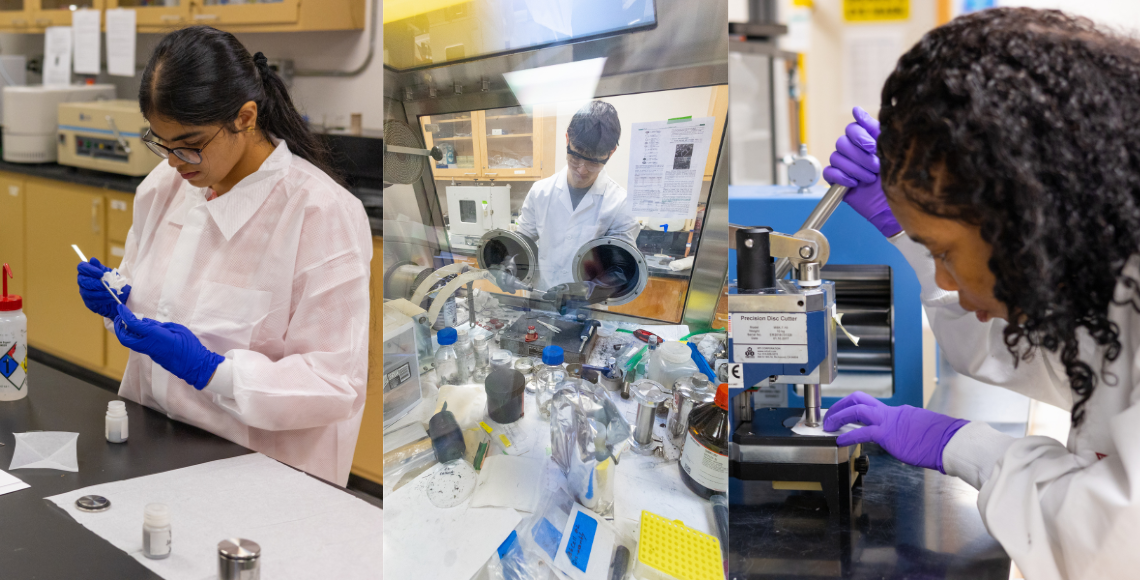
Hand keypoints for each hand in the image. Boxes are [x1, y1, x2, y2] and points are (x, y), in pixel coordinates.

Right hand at [77, 258, 130, 318]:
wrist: (118, 296)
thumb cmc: (112, 282)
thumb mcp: (109, 273)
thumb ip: (101, 267)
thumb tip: (93, 260)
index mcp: (86, 272)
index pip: (81, 267)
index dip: (89, 269)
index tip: (100, 273)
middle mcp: (83, 282)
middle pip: (83, 281)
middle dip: (96, 283)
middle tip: (108, 284)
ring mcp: (84, 293)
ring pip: (88, 293)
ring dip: (102, 293)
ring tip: (113, 291)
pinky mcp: (89, 303)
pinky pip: (94, 301)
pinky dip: (104, 299)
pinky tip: (112, 297)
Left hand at [113, 304, 223, 389]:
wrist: (194, 365)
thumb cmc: (190, 346)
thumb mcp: (177, 329)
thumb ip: (160, 325)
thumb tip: (148, 323)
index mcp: (154, 336)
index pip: (133, 324)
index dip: (124, 315)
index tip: (120, 307)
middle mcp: (148, 345)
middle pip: (125, 338)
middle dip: (119, 327)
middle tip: (120, 318)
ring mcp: (150, 352)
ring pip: (131, 343)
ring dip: (127, 333)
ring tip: (131, 323)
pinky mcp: (153, 356)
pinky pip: (140, 346)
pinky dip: (136, 337)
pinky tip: (143, 332)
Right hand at [822, 107, 901, 237]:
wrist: (893, 204)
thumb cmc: (895, 176)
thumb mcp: (889, 147)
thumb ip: (873, 128)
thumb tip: (856, 110)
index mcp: (864, 139)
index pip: (852, 128)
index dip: (861, 137)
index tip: (872, 147)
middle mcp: (852, 150)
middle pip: (842, 142)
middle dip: (860, 156)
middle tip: (875, 166)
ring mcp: (844, 165)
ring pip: (836, 157)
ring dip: (855, 169)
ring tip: (869, 178)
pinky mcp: (837, 180)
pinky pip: (829, 173)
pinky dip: (842, 178)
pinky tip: (855, 183)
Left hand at [824, 391, 968, 472]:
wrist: (952, 442)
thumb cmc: (942, 441)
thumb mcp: (921, 432)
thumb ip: (908, 433)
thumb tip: (904, 441)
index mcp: (899, 412)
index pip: (871, 405)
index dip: (853, 408)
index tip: (844, 415)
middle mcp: (892, 412)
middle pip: (859, 398)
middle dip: (841, 404)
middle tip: (829, 415)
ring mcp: (889, 421)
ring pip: (857, 409)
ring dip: (838, 416)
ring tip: (828, 426)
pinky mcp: (888, 434)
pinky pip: (862, 432)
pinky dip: (848, 435)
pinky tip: (839, 441)